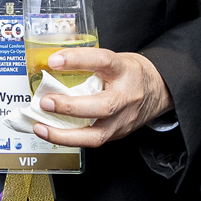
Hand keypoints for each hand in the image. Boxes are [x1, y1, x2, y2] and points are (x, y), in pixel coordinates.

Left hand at [29, 48, 172, 147]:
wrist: (159, 90)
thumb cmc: (131, 73)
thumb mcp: (115, 60)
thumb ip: (89, 63)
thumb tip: (53, 63)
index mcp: (125, 70)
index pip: (102, 61)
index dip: (78, 60)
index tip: (54, 61)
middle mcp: (126, 96)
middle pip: (102, 106)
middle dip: (70, 107)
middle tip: (45, 102)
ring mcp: (124, 119)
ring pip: (96, 135)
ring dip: (64, 134)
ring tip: (41, 128)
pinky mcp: (118, 134)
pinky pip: (93, 141)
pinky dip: (70, 139)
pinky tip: (53, 134)